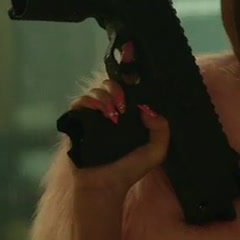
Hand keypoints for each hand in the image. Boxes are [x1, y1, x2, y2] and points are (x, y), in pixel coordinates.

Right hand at [67, 42, 170, 195]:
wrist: (104, 187)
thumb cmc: (129, 170)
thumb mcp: (156, 151)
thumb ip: (162, 130)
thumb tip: (150, 109)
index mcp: (130, 113)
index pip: (130, 85)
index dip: (130, 68)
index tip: (132, 53)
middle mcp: (112, 110)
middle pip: (112, 83)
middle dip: (118, 88)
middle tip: (124, 106)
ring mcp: (93, 115)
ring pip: (96, 89)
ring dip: (106, 97)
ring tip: (115, 114)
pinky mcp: (77, 122)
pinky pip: (79, 101)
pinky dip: (90, 102)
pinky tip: (103, 115)